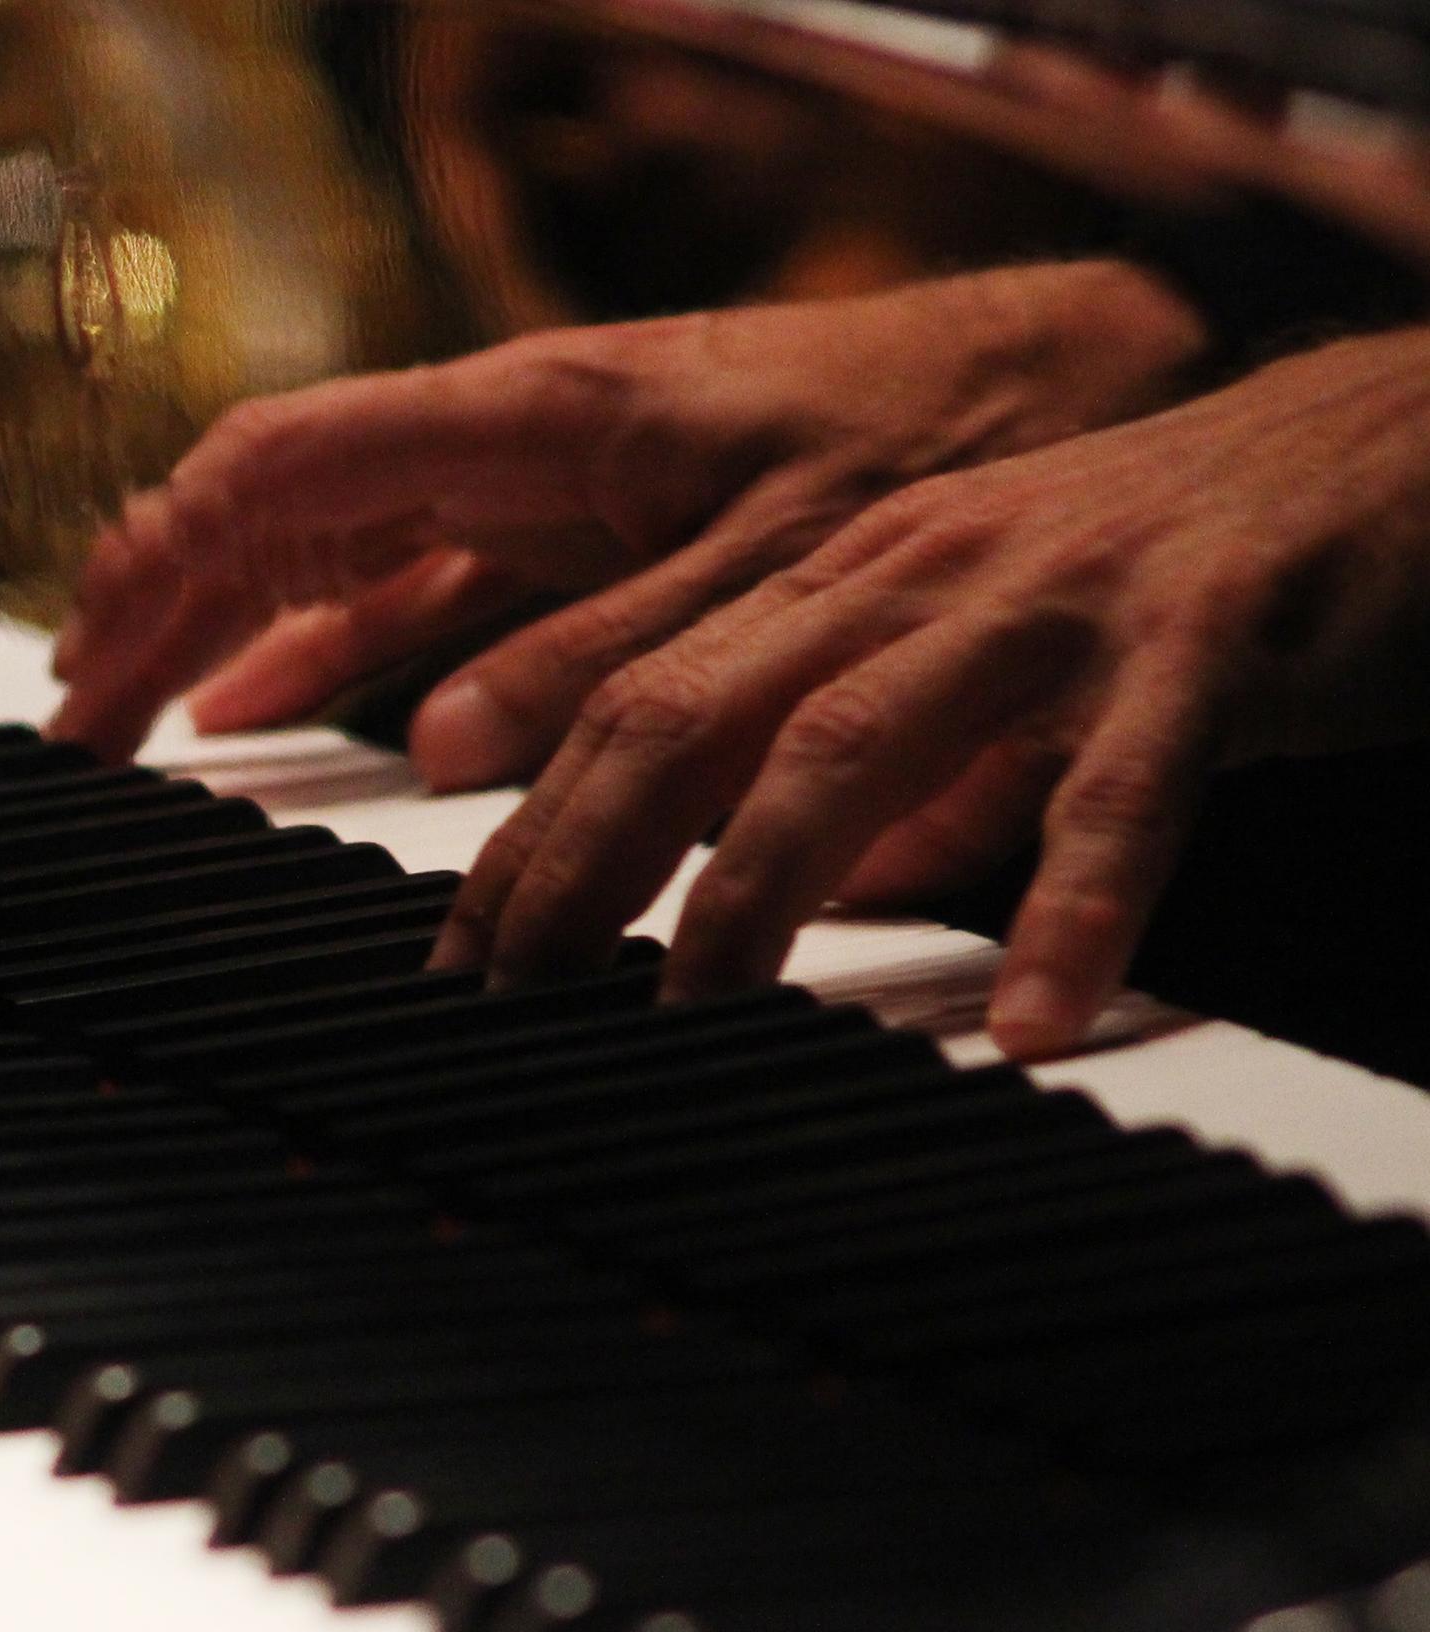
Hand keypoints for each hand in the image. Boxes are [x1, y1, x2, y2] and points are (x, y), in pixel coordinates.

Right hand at [45, 261, 1206, 775]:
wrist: (1052, 381)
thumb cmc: (925, 441)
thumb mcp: (771, 570)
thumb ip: (600, 662)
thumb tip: (432, 752)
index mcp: (533, 415)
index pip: (283, 467)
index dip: (167, 564)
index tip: (91, 664)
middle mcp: (506, 434)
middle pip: (271, 507)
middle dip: (157, 609)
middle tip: (74, 724)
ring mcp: (529, 477)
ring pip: (323, 545)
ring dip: (219, 630)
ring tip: (130, 723)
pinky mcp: (569, 522)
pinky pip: (404, 583)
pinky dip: (318, 645)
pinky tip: (262, 706)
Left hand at [429, 324, 1429, 1057]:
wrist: (1382, 445)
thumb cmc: (1156, 571)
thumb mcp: (975, 654)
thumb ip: (876, 766)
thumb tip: (796, 904)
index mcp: (845, 576)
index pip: (639, 704)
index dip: (536, 831)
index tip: (463, 959)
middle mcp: (916, 573)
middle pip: (695, 715)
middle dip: (582, 860)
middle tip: (514, 995)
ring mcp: (1053, 599)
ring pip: (858, 738)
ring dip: (760, 886)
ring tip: (697, 1016)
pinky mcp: (1208, 638)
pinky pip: (1124, 787)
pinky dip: (1072, 906)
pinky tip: (1032, 1016)